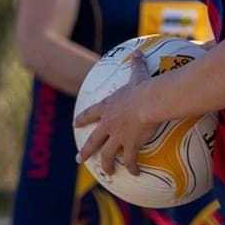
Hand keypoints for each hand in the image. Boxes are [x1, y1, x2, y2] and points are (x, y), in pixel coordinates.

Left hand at [76, 55, 157, 178]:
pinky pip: (130, 160)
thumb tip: (138, 51)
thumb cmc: (143, 87)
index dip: (82, 119)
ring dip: (106, 165)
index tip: (74, 124)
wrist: (149, 101)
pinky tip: (136, 173)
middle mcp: (109, 124)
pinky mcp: (130, 146)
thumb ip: (136, 64)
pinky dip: (132, 167)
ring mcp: (118, 137)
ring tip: (108, 173)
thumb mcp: (138, 73)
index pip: (90, 114)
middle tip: (78, 159)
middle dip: (85, 150)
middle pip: (93, 140)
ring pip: (107, 155)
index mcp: (108, 108)